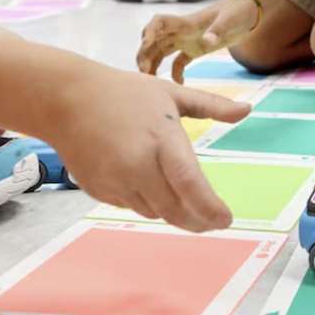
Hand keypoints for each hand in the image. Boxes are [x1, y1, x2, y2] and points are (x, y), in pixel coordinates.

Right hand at [49, 68, 249, 230]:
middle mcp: (138, 165)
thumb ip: (211, 105)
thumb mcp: (171, 93)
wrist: (67, 99)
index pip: (190, 184)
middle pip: (175, 209)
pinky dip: (145, 200)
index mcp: (161, 139)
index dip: (210, 208)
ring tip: (182, 198)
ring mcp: (116, 181)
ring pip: (153, 211)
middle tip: (213, 222)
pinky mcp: (99, 190)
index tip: (227, 219)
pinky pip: (131, 205)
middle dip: (198, 220)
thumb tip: (247, 110)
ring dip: (171, 209)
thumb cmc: (124, 92)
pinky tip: (145, 182)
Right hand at [138, 0, 258, 82]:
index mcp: (187, 22)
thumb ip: (217, 30)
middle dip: (145, 54)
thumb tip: (208, 41)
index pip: (160, 22)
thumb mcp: (229, 20)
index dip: (149, 32)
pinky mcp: (195, 49)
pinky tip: (179, 85)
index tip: (145, 46)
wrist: (249, 12)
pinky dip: (175, 73)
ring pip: (162, 52)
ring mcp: (188, 40)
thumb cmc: (238, 12)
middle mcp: (182, 30)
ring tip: (151, 82)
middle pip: (154, 40)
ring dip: (153, 64)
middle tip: (144, 73)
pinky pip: (178, 61)